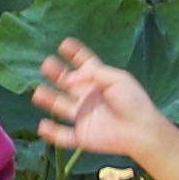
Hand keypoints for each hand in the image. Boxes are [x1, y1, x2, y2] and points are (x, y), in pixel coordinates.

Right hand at [32, 39, 173, 162]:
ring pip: (61, 106)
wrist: (141, 130)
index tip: (65, 44)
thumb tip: (70, 76)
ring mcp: (84, 115)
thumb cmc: (133, 102)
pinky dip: (52, 133)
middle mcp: (89, 97)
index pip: (85, 64)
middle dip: (57, 73)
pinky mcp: (82, 135)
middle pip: (68, 83)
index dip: (75, 54)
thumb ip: (93, 73)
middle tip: (46, 64)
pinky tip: (42, 126)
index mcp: (100, 82)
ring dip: (49, 99)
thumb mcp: (117, 79)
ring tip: (37, 92)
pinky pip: (64, 136)